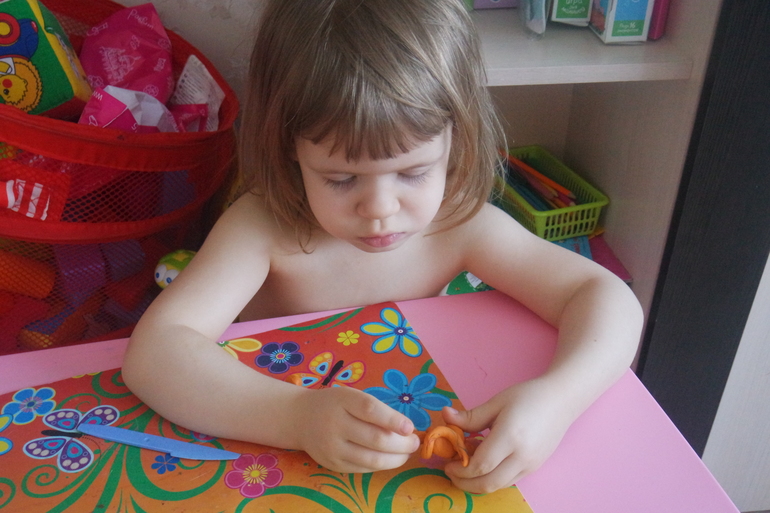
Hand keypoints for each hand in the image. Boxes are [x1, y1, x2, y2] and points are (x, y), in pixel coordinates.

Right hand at [293, 386, 419, 472]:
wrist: (300, 418)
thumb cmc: (335, 404)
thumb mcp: (351, 396)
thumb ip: (375, 409)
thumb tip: (405, 429)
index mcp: (342, 401)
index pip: (370, 410)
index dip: (393, 420)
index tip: (410, 427)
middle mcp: (335, 424)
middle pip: (375, 439)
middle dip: (402, 444)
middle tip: (414, 443)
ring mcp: (333, 448)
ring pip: (371, 459)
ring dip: (395, 459)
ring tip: (406, 453)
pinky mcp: (333, 464)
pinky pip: (363, 469)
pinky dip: (381, 465)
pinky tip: (389, 458)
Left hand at [441, 379, 571, 493]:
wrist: (561, 400)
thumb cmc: (528, 396)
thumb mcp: (497, 402)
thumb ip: (470, 416)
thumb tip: (445, 417)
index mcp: (510, 437)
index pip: (480, 465)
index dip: (460, 469)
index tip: (448, 462)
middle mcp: (522, 456)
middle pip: (488, 483)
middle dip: (465, 483)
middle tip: (451, 471)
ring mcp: (531, 465)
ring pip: (499, 485)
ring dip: (478, 483)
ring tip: (466, 466)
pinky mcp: (535, 467)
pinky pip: (509, 480)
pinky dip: (492, 478)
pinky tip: (484, 464)